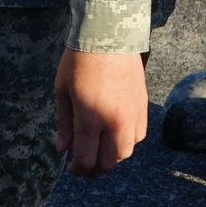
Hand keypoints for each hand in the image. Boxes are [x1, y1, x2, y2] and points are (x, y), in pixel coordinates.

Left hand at [54, 49, 148, 177]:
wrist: (109, 36)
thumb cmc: (79, 60)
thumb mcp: (62, 90)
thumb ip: (64, 123)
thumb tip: (63, 149)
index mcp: (90, 117)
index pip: (86, 159)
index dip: (78, 170)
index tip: (71, 168)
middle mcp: (114, 121)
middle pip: (108, 162)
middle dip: (94, 170)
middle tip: (83, 167)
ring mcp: (132, 115)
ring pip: (126, 152)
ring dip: (111, 158)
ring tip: (97, 152)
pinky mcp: (143, 107)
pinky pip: (138, 137)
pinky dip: (126, 143)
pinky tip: (113, 136)